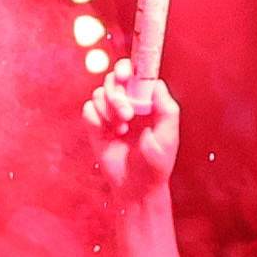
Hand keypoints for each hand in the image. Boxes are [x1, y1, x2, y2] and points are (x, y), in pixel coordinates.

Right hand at [89, 73, 181, 199]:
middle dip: (118, 94)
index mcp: (146, 100)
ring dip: (110, 109)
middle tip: (128, 114)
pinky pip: (88, 109)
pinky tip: (110, 133)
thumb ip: (167, 108)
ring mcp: (110, 114)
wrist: (137, 188)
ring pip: (100, 93)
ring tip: (123, 129)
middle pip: (113, 78)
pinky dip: (97, 118)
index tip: (127, 75)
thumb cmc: (157, 164)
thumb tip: (157, 84)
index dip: (128, 68)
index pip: (135, 73)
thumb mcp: (168, 136)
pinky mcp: (95, 126)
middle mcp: (127, 102)